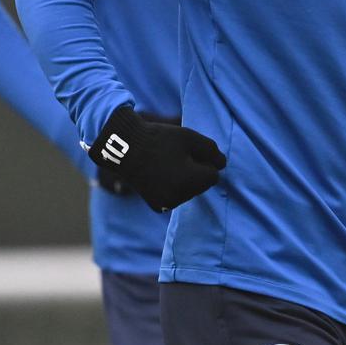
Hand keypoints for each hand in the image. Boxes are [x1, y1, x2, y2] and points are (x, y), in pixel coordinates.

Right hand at [88, 105, 224, 211]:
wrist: (124, 148)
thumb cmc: (160, 139)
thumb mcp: (191, 137)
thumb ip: (212, 151)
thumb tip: (222, 165)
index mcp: (190, 180)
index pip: (213, 174)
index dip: (203, 160)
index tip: (187, 152)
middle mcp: (179, 197)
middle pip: (202, 185)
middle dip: (196, 171)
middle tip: (175, 157)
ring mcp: (167, 204)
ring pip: (190, 192)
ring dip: (186, 180)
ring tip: (166, 165)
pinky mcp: (158, 207)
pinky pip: (177, 197)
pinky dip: (174, 188)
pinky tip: (161, 175)